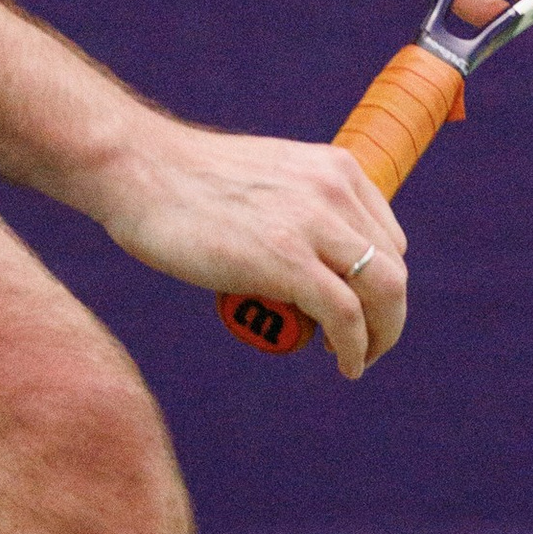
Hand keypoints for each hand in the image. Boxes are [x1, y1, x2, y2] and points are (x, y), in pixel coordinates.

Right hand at [85, 115, 408, 378]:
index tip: (359, 309)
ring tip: (358, 360)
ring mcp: (313, 224)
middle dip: (387, 316)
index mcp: (334, 168)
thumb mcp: (265, 177)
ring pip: (382, 292)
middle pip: (392, 269)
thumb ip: (291, 203)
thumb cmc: (185, 181)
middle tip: (364, 344)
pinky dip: (355, 348)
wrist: (140, 170)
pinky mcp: (286, 260)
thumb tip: (294, 247)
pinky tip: (347, 365)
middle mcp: (334, 191)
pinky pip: (345, 316)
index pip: (388, 238)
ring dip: (379, 337)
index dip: (379, 283)